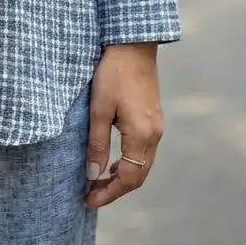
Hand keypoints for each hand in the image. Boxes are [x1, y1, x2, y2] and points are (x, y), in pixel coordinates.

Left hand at [84, 42, 163, 208]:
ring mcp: (157, 126)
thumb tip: (93, 175)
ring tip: (99, 180)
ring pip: (143, 164)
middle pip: (139, 175)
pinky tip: (114, 159)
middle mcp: (154, 135)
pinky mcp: (153, 117)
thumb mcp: (99, 109)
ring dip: (123, 176)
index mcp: (142, 136)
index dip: (109, 193)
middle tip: (91, 194)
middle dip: (116, 189)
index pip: (129, 178)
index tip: (88, 199)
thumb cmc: (113, 73)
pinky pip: (144, 150)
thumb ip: (97, 144)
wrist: (133, 44)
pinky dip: (129, 162)